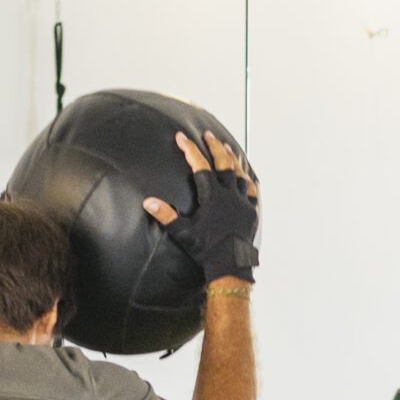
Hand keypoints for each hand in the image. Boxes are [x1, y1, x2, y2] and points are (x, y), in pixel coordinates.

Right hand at [144, 131, 259, 285]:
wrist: (231, 265)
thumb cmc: (205, 250)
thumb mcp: (183, 233)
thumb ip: (166, 215)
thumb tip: (148, 202)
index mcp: (212, 197)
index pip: (200, 166)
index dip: (190, 150)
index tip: (181, 137)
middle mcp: (229, 195)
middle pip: (223, 163)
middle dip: (214, 147)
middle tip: (207, 135)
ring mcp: (243, 202)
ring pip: (239, 174)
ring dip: (232, 159)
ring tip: (226, 148)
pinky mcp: (251, 211)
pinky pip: (251, 190)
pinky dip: (247, 180)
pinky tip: (245, 175)